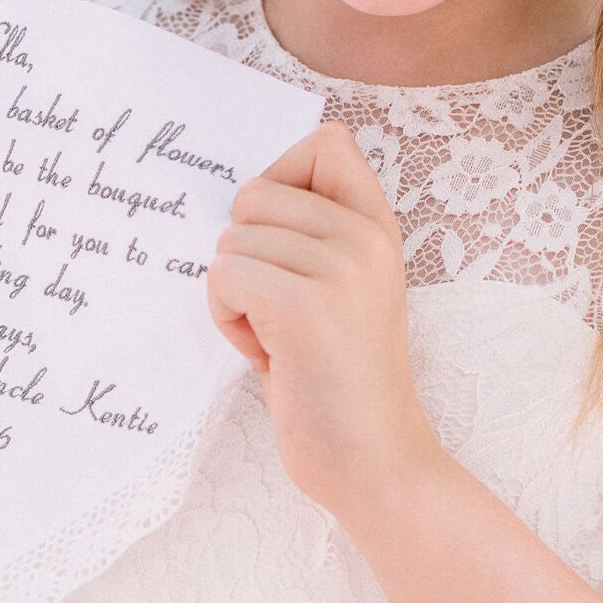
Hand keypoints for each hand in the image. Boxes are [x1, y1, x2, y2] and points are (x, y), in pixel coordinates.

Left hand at [209, 120, 443, 521]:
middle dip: (247, 255)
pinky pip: (222, 279)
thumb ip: (313, 236)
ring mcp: (339, 267)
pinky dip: (228, 320)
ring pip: (229, 242)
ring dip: (235, 296)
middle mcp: (366, 235)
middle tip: (283, 313)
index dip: (282, 181)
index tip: (286, 242)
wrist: (377, 461)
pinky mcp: (302, 304)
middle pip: (254, 194)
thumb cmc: (340, 380)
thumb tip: (243, 200)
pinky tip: (268, 355)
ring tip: (280, 340)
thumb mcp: (345, 287)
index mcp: (380, 225)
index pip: (326, 141)